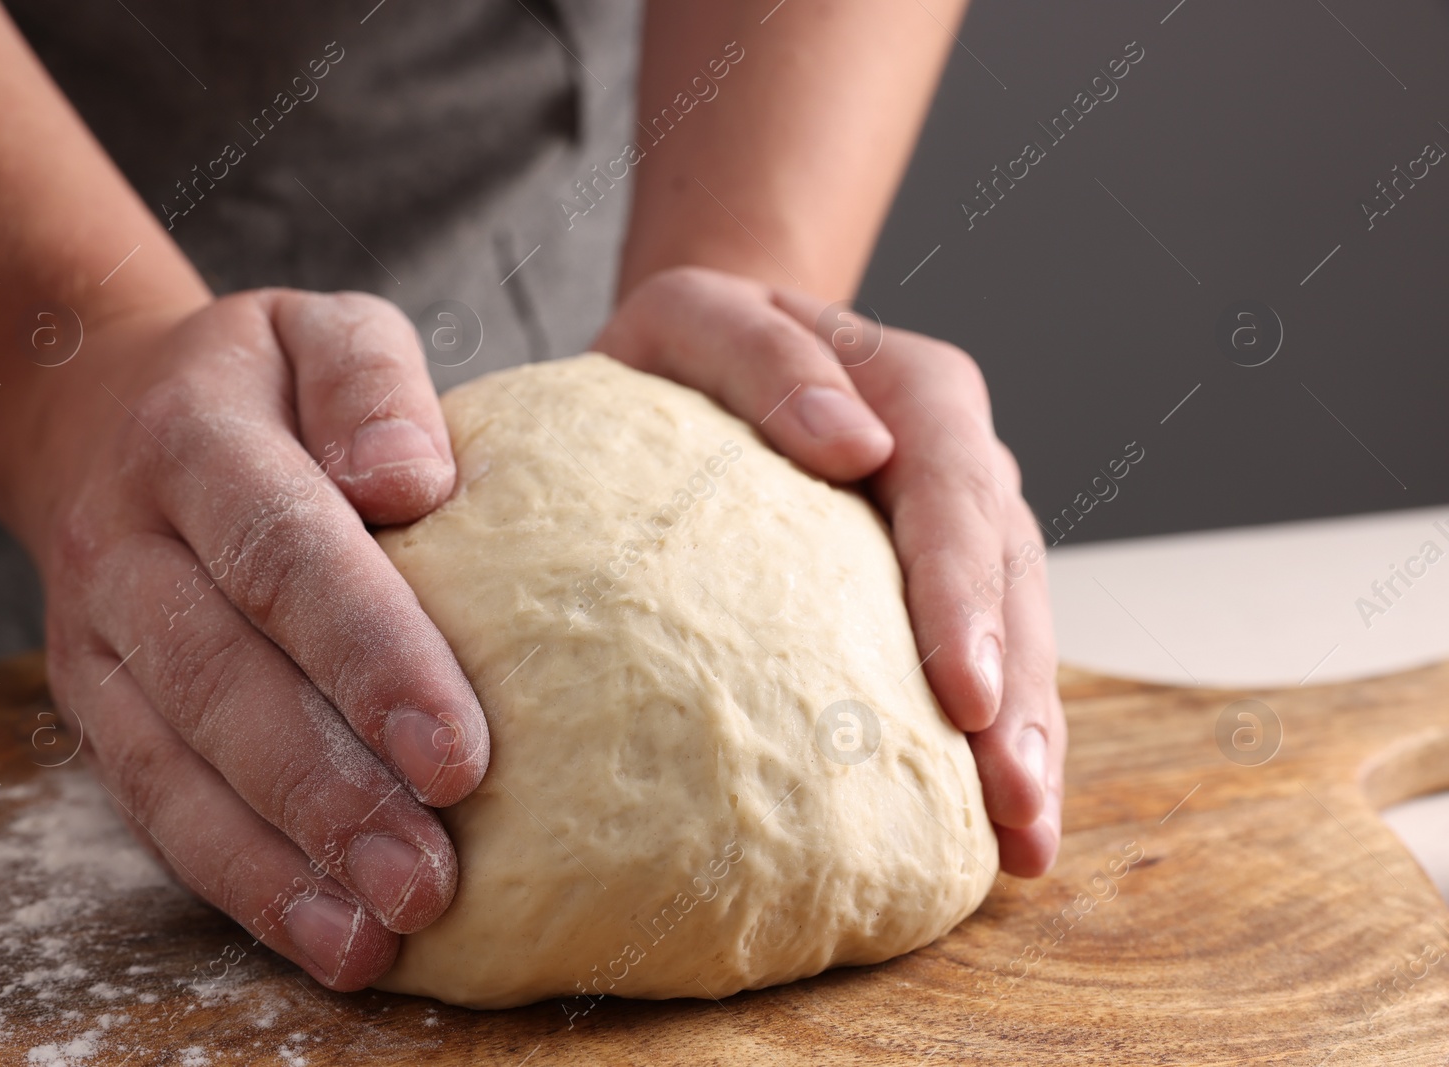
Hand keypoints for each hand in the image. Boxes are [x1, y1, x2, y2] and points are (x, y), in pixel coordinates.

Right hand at [30, 290, 488, 988]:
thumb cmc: (267, 385)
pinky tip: (329, 934)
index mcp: (193, 439)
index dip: (368, 655)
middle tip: (432, 875)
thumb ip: (374, 381)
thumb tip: (411, 482)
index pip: (282, 550)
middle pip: (223, 679)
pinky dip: (241, 880)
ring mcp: (95, 637)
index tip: (459, 752)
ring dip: (283, 859)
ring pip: (176, 764)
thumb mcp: (326, 330)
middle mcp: (126, 544)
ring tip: (385, 931)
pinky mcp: (94, 707)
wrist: (105, 414)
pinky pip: (156, 805)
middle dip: (329, 788)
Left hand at [595, 266, 1064, 876]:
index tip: (962, 695)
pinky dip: (993, 740)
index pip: (956, 493)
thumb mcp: (696, 316)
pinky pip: (985, 660)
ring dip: (1027, 738)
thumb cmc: (689, 349)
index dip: (965, 598)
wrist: (704, 361)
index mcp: (915, 389)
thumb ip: (766, 359)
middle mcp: (958, 461)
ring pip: (1018, 634)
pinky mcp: (936, 589)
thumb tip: (852, 444)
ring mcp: (960, 530)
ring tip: (1024, 840)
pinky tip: (995, 823)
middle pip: (1008, 580)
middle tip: (1013, 804)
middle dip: (1017, 698)